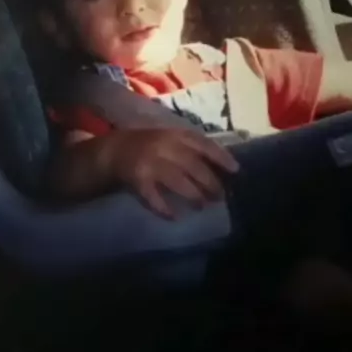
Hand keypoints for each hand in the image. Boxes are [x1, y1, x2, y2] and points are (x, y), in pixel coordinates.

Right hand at [112, 128, 238, 217]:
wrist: (115, 151)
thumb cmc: (151, 146)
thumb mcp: (172, 139)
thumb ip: (192, 149)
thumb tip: (222, 167)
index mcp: (175, 134)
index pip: (203, 144)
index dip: (221, 157)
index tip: (236, 170)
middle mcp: (164, 147)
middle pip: (193, 166)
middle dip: (210, 183)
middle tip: (219, 197)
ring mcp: (150, 163)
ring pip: (177, 181)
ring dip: (193, 196)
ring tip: (202, 206)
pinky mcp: (138, 180)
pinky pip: (154, 197)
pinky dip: (165, 209)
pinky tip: (174, 217)